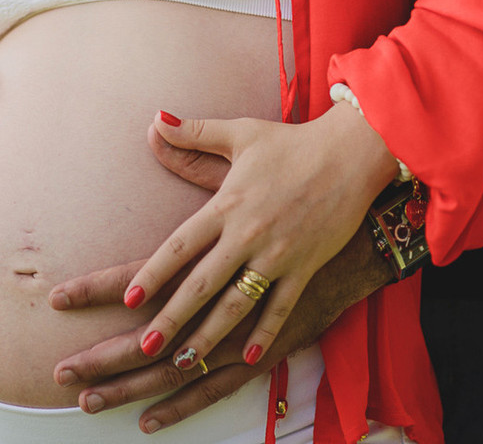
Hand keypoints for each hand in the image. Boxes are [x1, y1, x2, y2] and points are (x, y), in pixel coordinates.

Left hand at [47, 121, 392, 427]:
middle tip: (145, 346)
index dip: (153, 274)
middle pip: (202, 284)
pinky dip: (265, 333)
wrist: (354, 154)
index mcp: (226, 205)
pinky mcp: (306, 268)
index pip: (180, 246)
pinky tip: (246, 358)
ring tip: (184, 363)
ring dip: (209, 335)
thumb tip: (154, 120)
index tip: (128, 299)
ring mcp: (278, 255)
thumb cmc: (291, 143)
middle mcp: (248, 235)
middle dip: (172, 318)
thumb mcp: (239, 133)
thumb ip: (192, 134)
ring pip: (237, 304)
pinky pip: (282, 306)